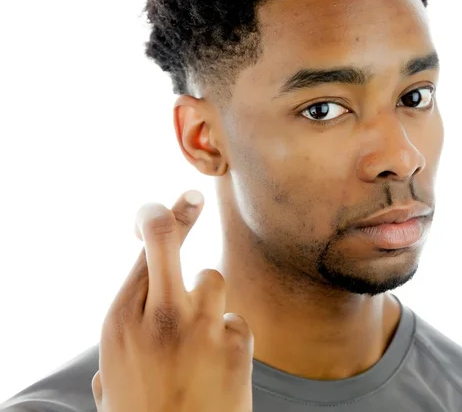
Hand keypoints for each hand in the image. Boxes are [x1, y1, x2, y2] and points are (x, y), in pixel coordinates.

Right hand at [91, 190, 253, 411]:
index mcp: (119, 321)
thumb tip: (135, 310)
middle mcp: (157, 316)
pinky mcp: (236, 342)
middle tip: (192, 197)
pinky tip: (220, 367)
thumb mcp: (116, 375)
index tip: (179, 202)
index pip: (141, 253)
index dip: (160, 221)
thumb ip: (125, 337)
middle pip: (166, 239)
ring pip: (213, 277)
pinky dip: (228, 336)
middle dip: (178, 214)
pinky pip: (235, 319)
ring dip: (209, 300)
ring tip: (201, 337)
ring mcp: (199, 326)